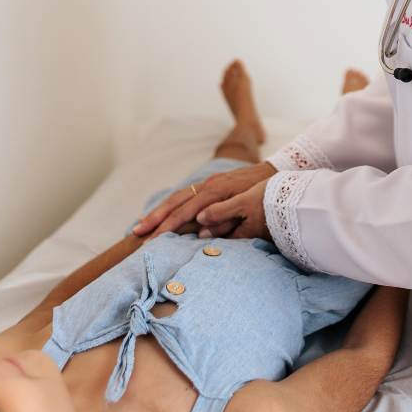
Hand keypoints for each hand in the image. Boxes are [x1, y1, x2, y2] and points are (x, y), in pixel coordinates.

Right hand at [132, 162, 275, 240]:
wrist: (275, 172)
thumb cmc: (264, 195)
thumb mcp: (248, 209)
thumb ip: (226, 222)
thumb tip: (201, 234)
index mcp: (216, 191)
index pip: (185, 211)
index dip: (168, 226)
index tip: (154, 239)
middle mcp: (208, 184)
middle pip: (175, 202)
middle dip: (155, 218)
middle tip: (137, 233)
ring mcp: (208, 182)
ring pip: (176, 196)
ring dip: (158, 211)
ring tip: (141, 225)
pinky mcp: (210, 183)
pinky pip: (184, 194)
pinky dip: (170, 205)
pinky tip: (160, 214)